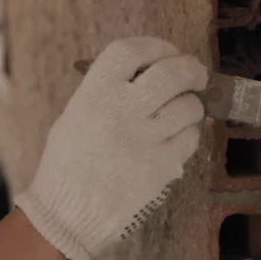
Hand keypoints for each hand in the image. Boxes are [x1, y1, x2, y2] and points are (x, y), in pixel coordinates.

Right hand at [14, 38, 206, 259]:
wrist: (68, 213)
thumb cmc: (66, 163)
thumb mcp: (74, 114)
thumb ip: (105, 92)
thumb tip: (142, 76)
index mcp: (95, 92)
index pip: (132, 50)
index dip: (155, 46)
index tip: (165, 52)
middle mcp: (123, 109)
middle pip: (171, 72)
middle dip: (189, 68)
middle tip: (194, 72)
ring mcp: (147, 138)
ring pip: (189, 106)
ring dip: (192, 104)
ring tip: (184, 109)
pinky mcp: (164, 166)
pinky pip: (190, 139)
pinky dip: (189, 134)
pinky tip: (177, 137)